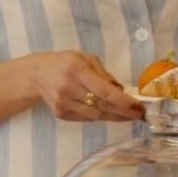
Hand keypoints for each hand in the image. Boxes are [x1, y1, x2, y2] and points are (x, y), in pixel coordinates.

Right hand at [28, 51, 144, 122]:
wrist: (36, 75)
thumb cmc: (64, 63)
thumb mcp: (85, 58)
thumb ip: (103, 74)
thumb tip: (121, 90)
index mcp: (76, 69)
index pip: (104, 90)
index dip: (123, 101)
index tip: (138, 107)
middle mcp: (69, 88)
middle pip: (102, 106)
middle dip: (124, 112)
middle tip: (141, 115)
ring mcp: (63, 103)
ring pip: (96, 116)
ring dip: (115, 116)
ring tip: (129, 116)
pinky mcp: (61, 114)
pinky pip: (86, 118)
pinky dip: (100, 116)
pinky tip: (111, 113)